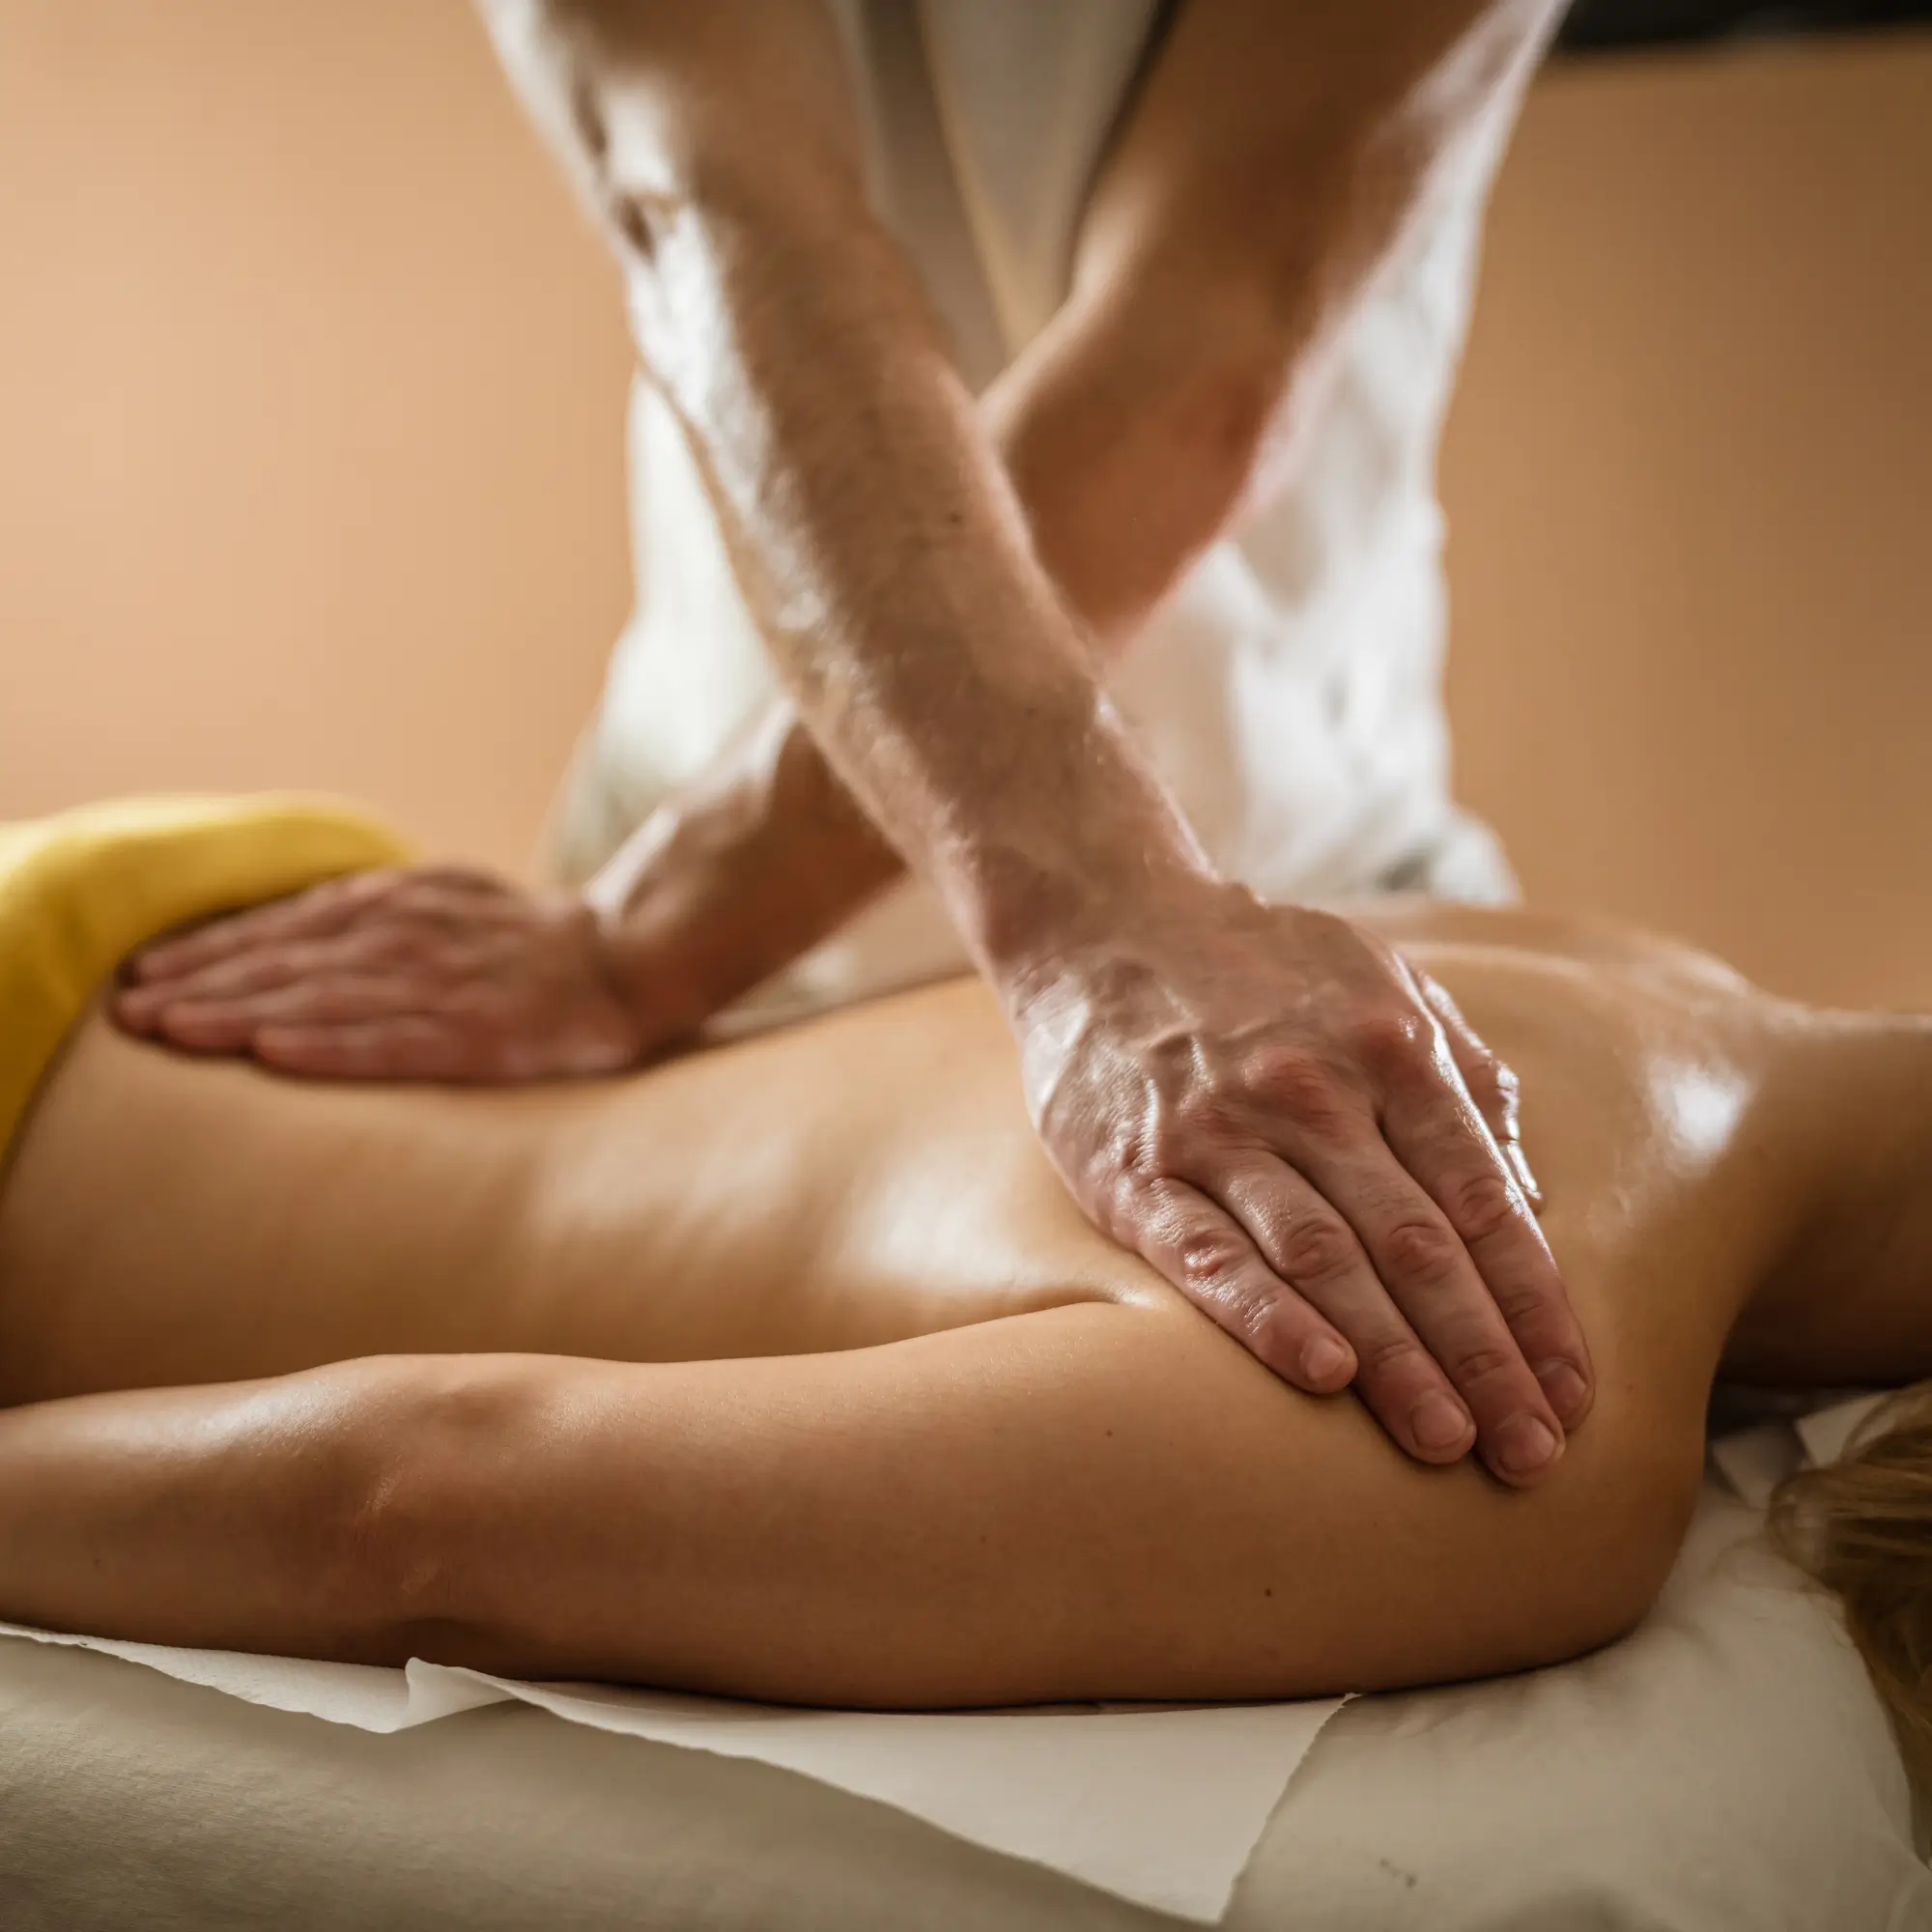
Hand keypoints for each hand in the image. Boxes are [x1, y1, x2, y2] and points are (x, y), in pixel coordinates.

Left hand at [115, 868, 650, 1080]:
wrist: (624, 958)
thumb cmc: (521, 940)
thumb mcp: (437, 898)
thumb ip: (366, 910)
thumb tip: (278, 933)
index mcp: (397, 902)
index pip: (282, 926)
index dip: (207, 950)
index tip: (141, 973)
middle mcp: (409, 937)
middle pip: (288, 962)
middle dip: (202, 986)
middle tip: (133, 1015)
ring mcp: (443, 987)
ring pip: (325, 1001)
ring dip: (243, 1016)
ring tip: (178, 1033)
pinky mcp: (478, 1037)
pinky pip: (393, 1044)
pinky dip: (332, 1048)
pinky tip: (278, 1057)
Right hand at [1007, 884, 1593, 1485]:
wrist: (1105, 922)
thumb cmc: (1261, 968)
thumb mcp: (1382, 985)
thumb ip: (1462, 1080)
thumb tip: (1529, 1195)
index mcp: (1390, 1047)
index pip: (1482, 1199)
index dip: (1534, 1303)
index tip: (1573, 1393)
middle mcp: (1312, 1089)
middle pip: (1418, 1244)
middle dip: (1483, 1356)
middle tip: (1531, 1455)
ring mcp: (1220, 1130)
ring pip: (1325, 1258)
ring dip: (1396, 1359)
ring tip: (1449, 1443)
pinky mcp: (1135, 1169)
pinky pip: (1207, 1252)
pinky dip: (1265, 1316)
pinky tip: (1322, 1375)